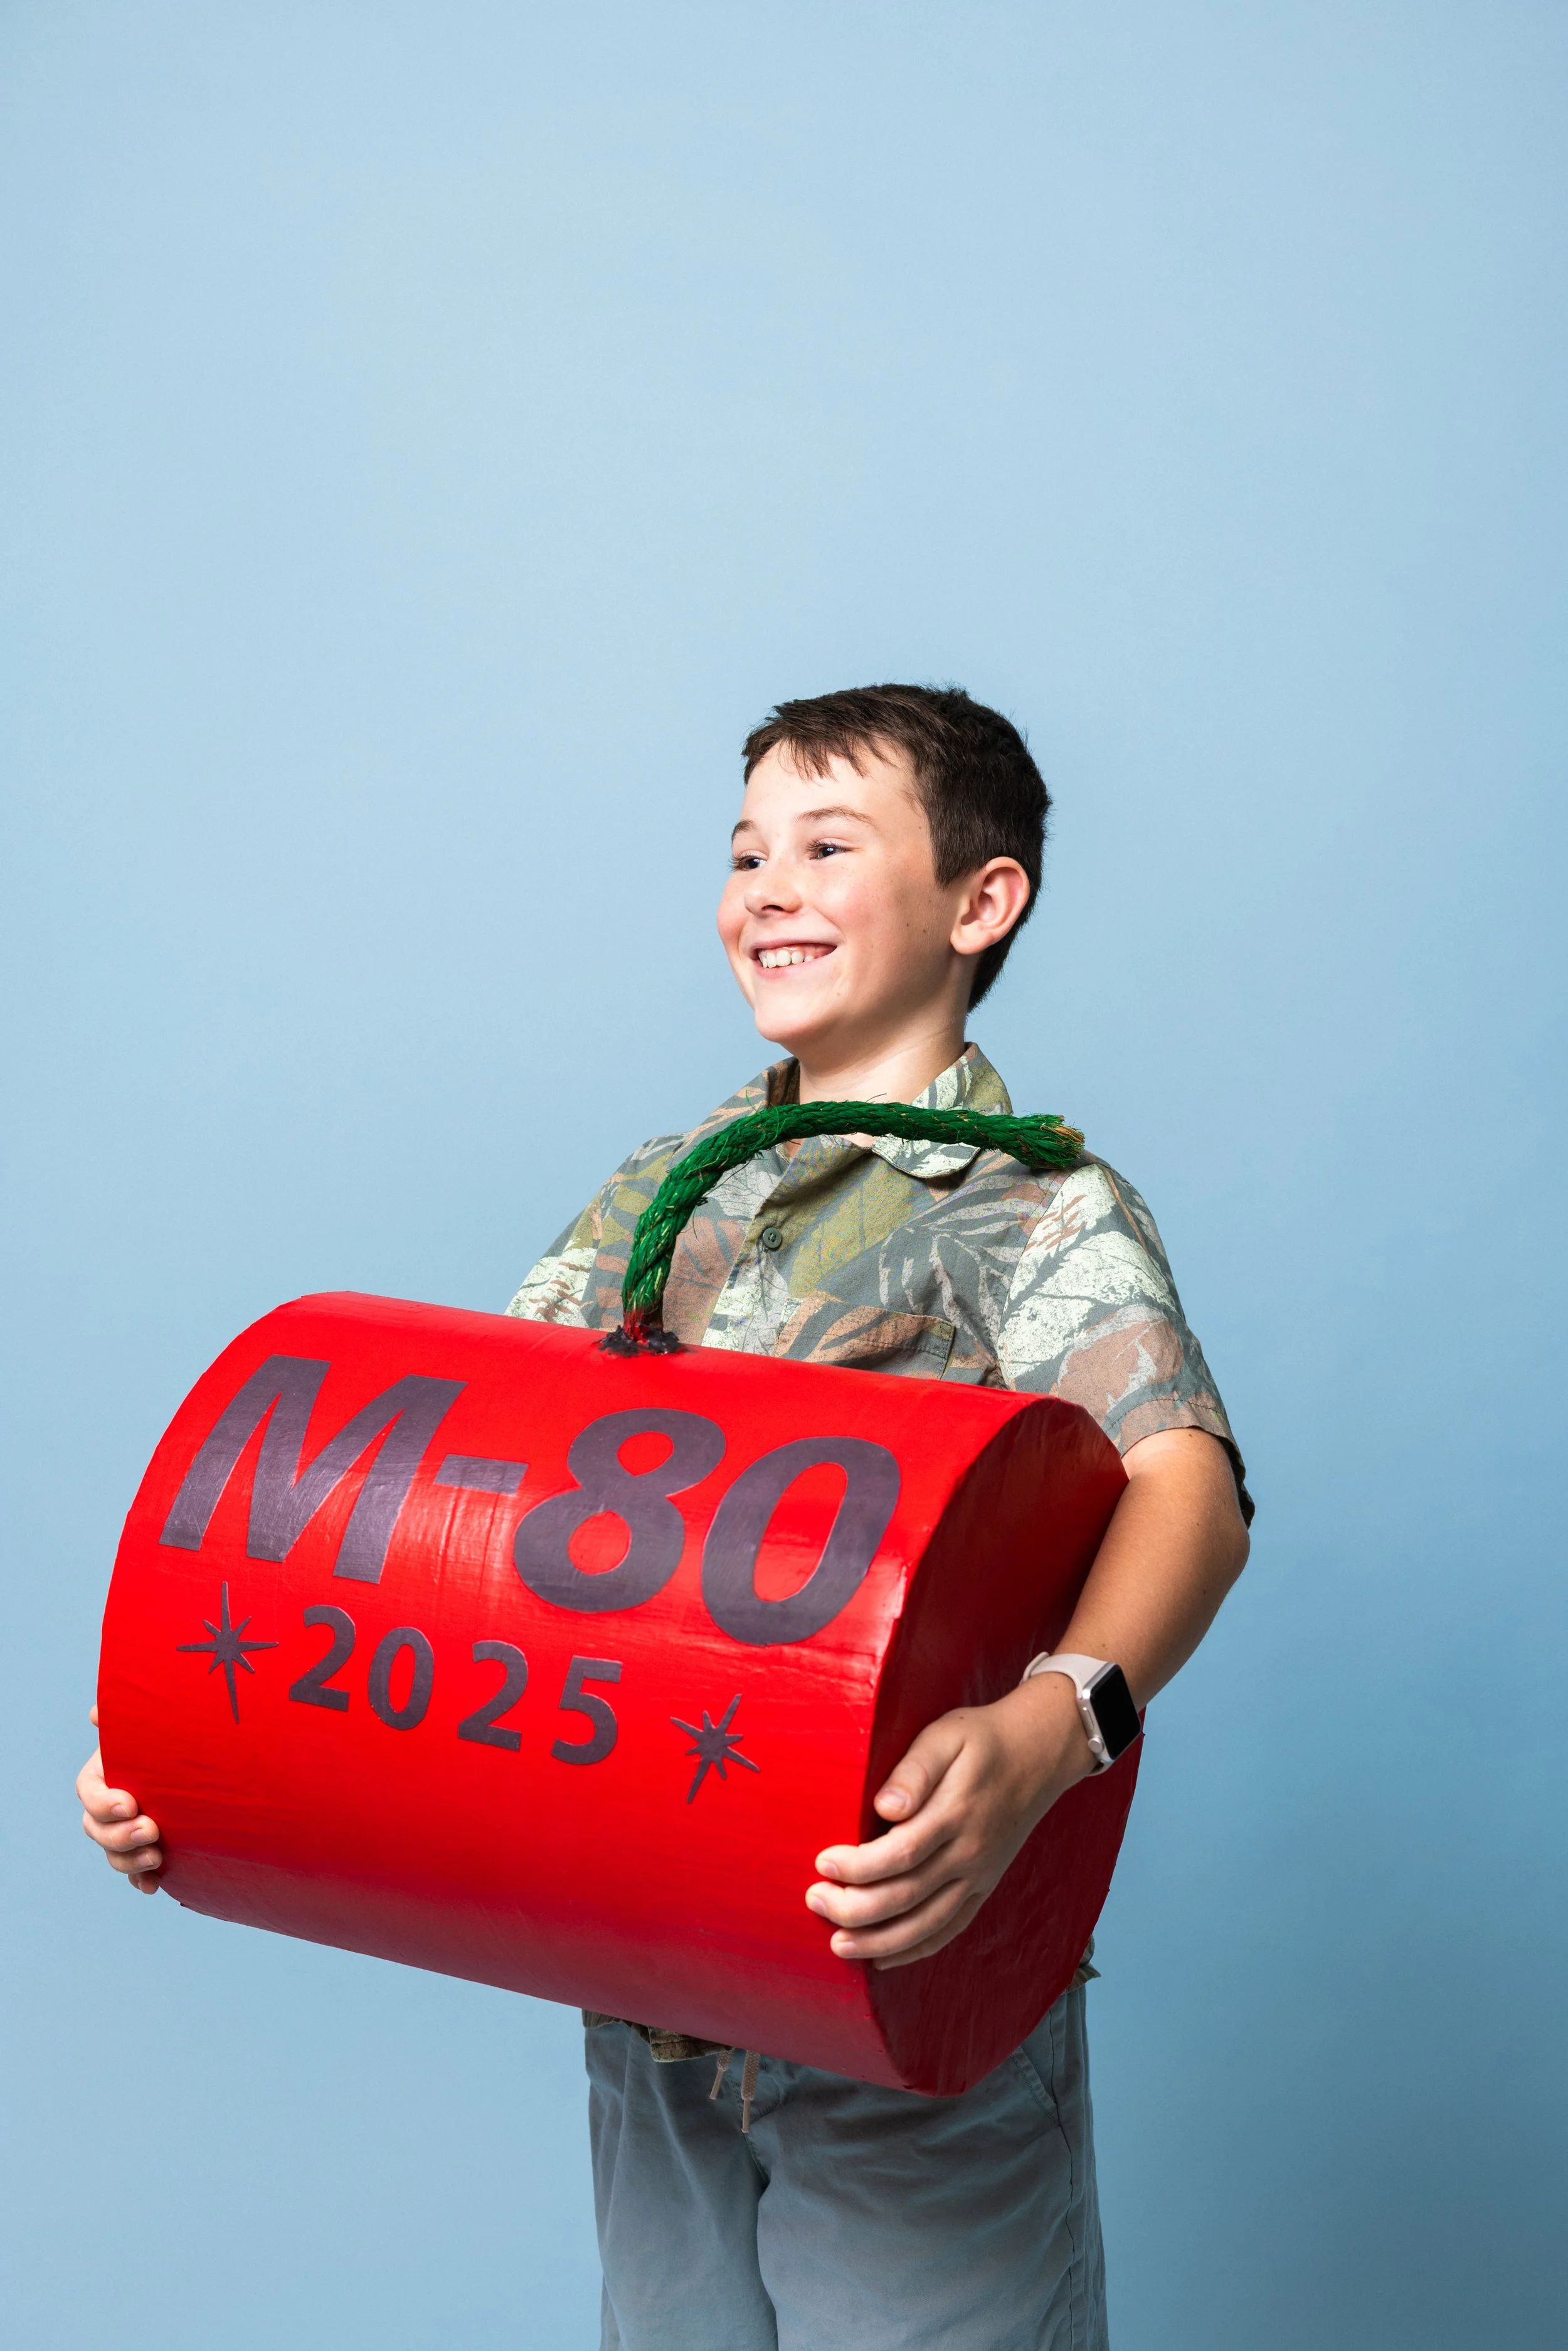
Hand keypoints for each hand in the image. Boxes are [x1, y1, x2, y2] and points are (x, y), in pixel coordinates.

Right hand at [77, 1705, 162, 1892]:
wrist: (202, 1759)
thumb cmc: (170, 1735)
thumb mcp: (149, 1724)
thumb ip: (124, 1717)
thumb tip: (97, 1712)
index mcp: (103, 1774)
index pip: (89, 1792)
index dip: (104, 1802)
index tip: (130, 1803)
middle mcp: (109, 1805)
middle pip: (96, 1829)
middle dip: (119, 1835)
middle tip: (151, 1830)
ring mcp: (125, 1830)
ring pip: (113, 1853)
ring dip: (129, 1860)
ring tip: (157, 1856)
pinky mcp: (145, 1848)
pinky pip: (135, 1871)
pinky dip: (141, 1880)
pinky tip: (153, 1886)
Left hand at [805, 1673, 1094, 1967]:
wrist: (1039, 1752)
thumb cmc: (982, 1739)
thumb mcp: (945, 1736)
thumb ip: (915, 1770)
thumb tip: (886, 1806)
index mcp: (956, 1814)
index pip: (899, 1854)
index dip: (857, 1866)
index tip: (823, 1862)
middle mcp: (970, 1853)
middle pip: (907, 1896)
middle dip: (855, 1908)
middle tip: (815, 1901)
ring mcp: (980, 1875)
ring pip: (927, 1924)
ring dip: (880, 1941)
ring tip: (839, 1944)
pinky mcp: (985, 1887)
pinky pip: (951, 1928)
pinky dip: (916, 1949)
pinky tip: (884, 1958)